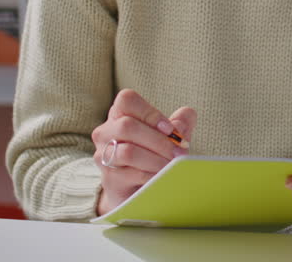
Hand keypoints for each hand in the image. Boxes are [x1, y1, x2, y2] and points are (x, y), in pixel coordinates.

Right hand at [93, 89, 196, 214]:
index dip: (150, 113)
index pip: (127, 100)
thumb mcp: (169, 137)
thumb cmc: (153, 156)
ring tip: (173, 166)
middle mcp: (105, 132)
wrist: (138, 190)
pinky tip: (164, 177)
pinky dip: (152, 175)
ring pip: (128, 152)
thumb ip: (180, 123)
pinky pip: (131, 174)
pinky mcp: (109, 179)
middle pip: (127, 126)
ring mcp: (104, 156)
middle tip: (179, 151)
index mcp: (119, 114)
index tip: (170, 129)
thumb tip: (187, 114)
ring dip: (156, 159)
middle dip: (159, 140)